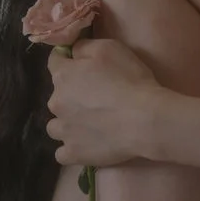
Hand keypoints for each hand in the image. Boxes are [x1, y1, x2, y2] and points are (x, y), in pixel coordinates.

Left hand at [46, 37, 162, 166]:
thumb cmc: (130, 80)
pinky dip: (72, 149)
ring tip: (88, 125)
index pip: (54, 61)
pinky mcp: (73, 153)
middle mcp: (56, 103)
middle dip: (70, 95)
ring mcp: (63, 131)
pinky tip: (85, 145)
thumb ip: (84, 47)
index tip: (81, 65)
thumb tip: (72, 52)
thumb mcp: (109, 48)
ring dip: (67, 124)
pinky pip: (62, 153)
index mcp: (63, 75)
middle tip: (95, 99)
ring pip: (55, 126)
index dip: (67, 60)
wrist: (145, 120)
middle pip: (56, 96)